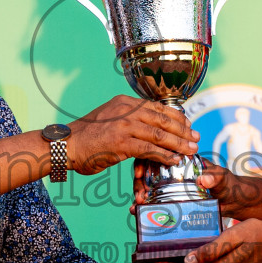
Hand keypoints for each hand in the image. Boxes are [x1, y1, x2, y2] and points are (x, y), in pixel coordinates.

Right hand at [68, 95, 196, 175]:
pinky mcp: (121, 142)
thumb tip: (146, 126)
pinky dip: (164, 156)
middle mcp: (126, 110)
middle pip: (163, 119)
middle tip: (196, 138)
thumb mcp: (109, 119)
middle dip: (183, 130)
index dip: (177, 117)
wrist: (65, 145)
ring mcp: (124, 125)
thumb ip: (127, 119)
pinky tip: (174, 160)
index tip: (188, 126)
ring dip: (179, 143)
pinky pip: (149, 149)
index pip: (158, 107)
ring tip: (191, 150)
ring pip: (160, 134)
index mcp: (125, 102)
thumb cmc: (86, 136)